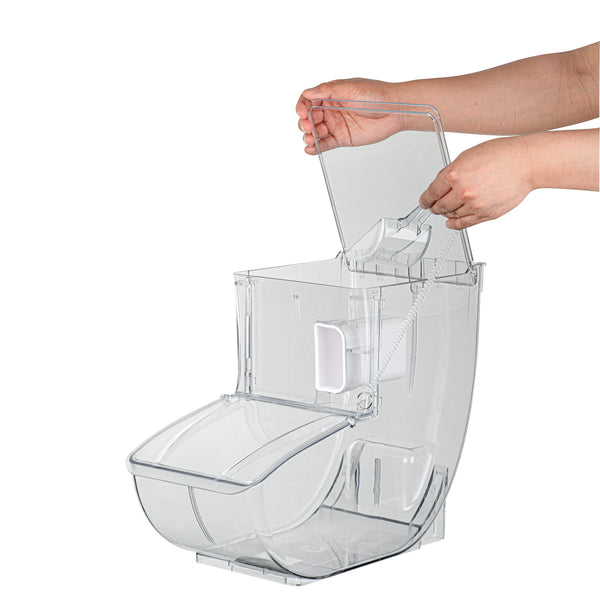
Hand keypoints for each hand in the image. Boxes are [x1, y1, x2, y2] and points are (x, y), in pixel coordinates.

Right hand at [296, 78, 402, 153]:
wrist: (394, 111)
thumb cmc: (376, 95)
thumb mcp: (350, 88)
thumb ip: (328, 90)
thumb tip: (308, 92)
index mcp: (331, 94)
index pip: (308, 100)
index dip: (301, 106)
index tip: (302, 113)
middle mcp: (331, 109)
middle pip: (309, 117)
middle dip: (305, 123)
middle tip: (309, 127)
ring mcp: (336, 124)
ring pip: (315, 132)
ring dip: (308, 136)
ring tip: (310, 139)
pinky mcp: (342, 138)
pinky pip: (325, 144)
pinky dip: (316, 148)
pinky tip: (311, 149)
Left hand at [419, 136, 533, 228]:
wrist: (525, 163)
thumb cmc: (501, 155)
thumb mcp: (467, 156)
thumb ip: (451, 172)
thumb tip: (440, 184)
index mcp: (455, 174)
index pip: (431, 192)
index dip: (425, 199)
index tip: (423, 201)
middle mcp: (463, 191)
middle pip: (439, 206)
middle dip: (434, 206)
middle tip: (432, 206)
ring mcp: (474, 205)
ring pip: (451, 215)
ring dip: (446, 213)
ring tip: (445, 210)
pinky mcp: (485, 214)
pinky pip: (464, 224)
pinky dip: (455, 224)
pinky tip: (450, 223)